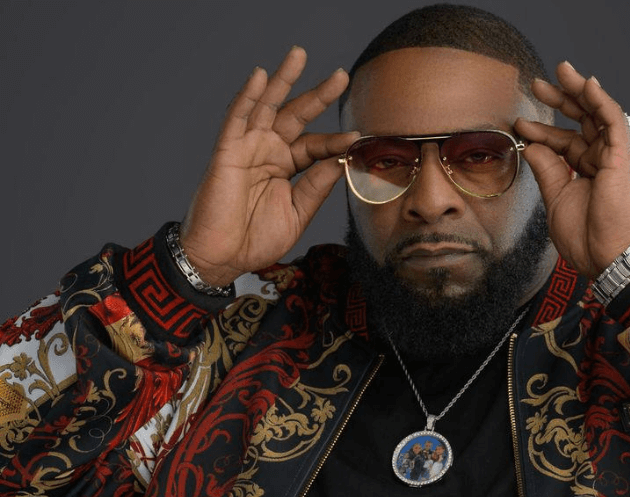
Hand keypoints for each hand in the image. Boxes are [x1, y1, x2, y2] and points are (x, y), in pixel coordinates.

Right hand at [180, 47, 358, 285]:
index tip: (358, 137)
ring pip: (267, 107)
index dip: (336, 141)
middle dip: (318, 95)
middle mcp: (268, 152)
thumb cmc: (256, 240)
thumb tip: (342, 160)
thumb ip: (317, 186)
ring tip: (299, 55)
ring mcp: (248, 149)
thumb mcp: (297, 212)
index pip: (316, 146)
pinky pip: (237, 119)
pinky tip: (261, 76)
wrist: (222, 258)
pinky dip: (248, 97)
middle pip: (296, 115)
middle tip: (341, 76)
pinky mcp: (228, 152)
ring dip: (282, 80)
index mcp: (286, 167)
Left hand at [514, 60, 629, 277]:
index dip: (542, 132)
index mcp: (588, 172)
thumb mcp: (557, 199)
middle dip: (560, 100)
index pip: (564, 142)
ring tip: (562, 71)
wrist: (610, 257)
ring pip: (597, 114)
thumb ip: (546, 170)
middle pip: (581, 121)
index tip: (519, 124)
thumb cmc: (588, 238)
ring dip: (579, 91)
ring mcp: (614, 156)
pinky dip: (601, 101)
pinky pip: (613, 121)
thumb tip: (531, 145)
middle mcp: (603, 160)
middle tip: (537, 84)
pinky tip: (587, 84)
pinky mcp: (622, 156)